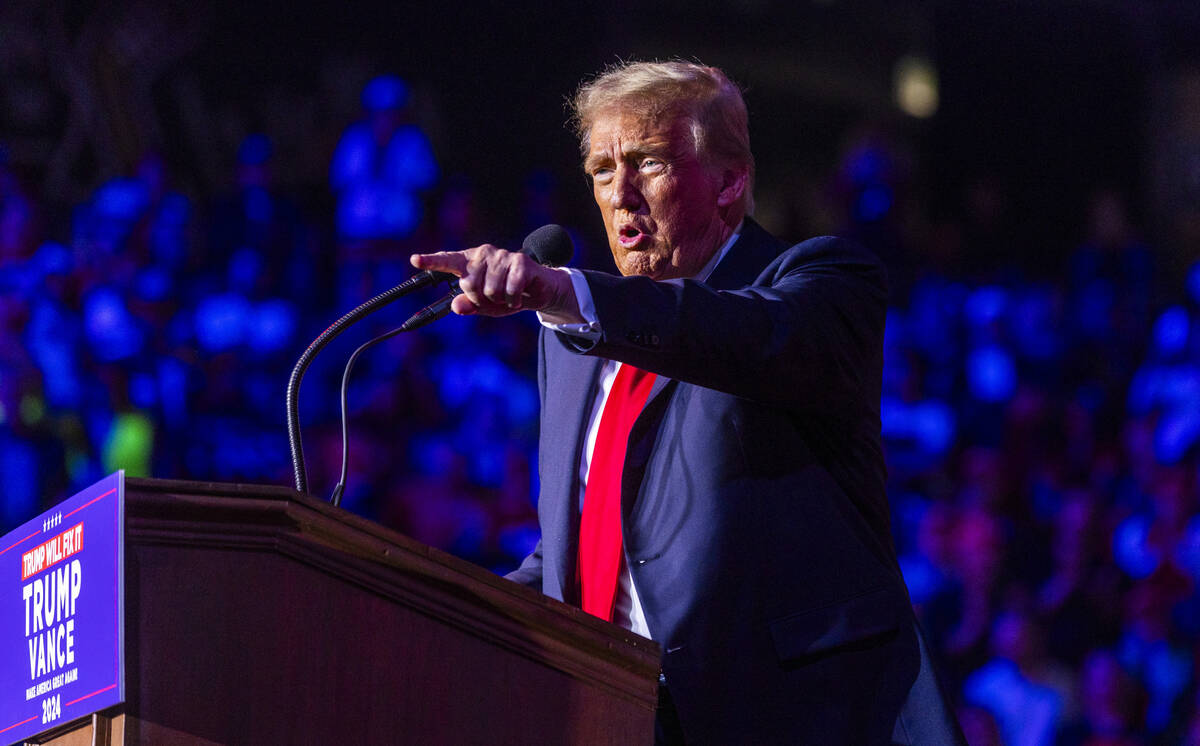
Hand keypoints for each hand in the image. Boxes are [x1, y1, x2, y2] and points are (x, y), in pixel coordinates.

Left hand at [410, 244, 581, 320]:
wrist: (538, 291)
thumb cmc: (505, 296)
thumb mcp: (483, 306)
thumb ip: (468, 306)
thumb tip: (456, 307)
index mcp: (469, 262)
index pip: (447, 261)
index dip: (430, 261)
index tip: (415, 259)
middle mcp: (483, 254)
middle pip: (469, 285)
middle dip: (481, 299)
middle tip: (494, 298)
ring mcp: (501, 256)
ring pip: (490, 290)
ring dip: (500, 301)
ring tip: (507, 296)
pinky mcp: (520, 262)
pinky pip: (509, 290)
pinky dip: (513, 300)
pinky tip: (518, 297)